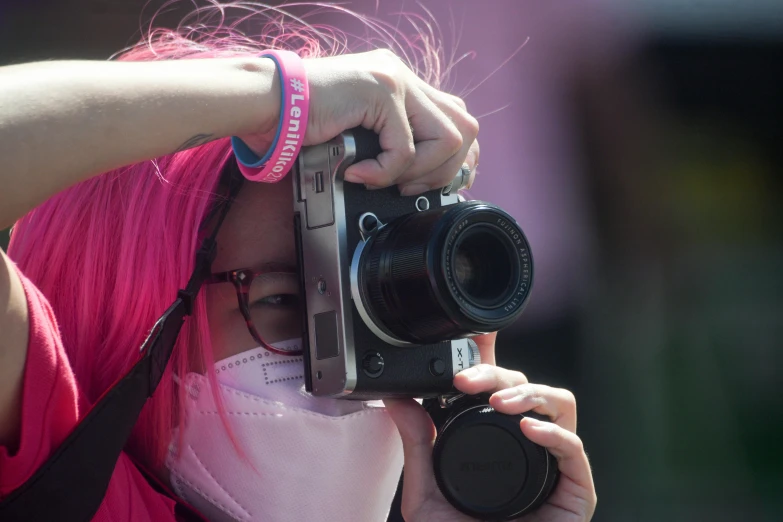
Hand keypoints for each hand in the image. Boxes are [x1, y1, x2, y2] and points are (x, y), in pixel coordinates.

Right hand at [239, 49, 479, 195]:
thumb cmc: (300, 123)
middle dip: (446, 169)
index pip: (454, 116)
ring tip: (384, 179)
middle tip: (411, 188)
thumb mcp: (357, 132)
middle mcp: (403, 76)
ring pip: (447, 137)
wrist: (265, 104)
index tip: (434, 183)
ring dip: (419, 172)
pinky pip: (405, 148)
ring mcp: (395, 79)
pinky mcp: (380, 90)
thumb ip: (387, 139)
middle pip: (465, 125)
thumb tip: (417, 176)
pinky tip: (358, 171)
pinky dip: (384, 172)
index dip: (455, 157)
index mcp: (400, 84)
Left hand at [383, 334, 595, 521]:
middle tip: (464, 380)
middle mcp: (528, 446)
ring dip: (529, 393)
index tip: (477, 330)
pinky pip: (574, 451)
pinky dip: (553, 433)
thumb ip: (418, 445)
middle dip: (498, 374)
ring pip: (559, 405)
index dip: (492, 356)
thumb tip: (398, 398)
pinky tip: (528, 427)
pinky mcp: (576, 493)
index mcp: (497, 440)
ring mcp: (554, 467)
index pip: (498, 387)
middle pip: (527, 387)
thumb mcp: (425, 492)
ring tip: (499, 402)